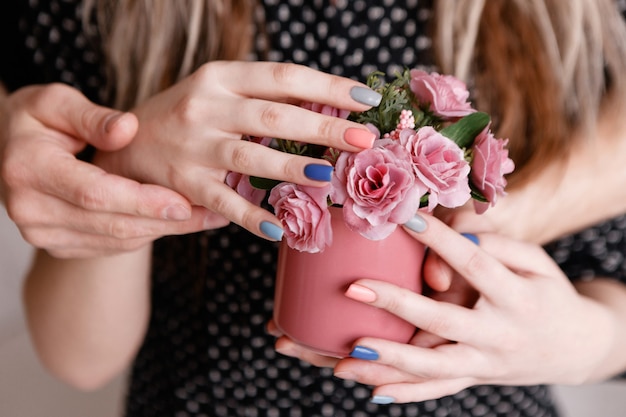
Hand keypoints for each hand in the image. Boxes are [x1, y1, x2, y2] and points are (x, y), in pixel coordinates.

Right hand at [0, 84, 220, 257]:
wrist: (9, 152)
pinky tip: (178, 222)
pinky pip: (112, 245)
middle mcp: (30, 209)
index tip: (183, 202)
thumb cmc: (36, 121)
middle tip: (212, 213)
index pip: (94, 192)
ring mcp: (44, 233)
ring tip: (207, 217)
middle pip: (111, 222)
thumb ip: (90, 116)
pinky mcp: (60, 245)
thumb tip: (128, 129)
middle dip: (165, 220)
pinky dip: (148, 233)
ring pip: (117, 239)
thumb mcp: (54, 102)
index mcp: (28, 169)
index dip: (142, 200)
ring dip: (165, 231)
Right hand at [94, 61, 380, 239]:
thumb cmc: (186, 116)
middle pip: (274, 116)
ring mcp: (192, 146)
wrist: (124, 144)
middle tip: (364, 139)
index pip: (283, 76)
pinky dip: (251, 216)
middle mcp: (204, 106)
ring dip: (293, 167)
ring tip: (329, 174)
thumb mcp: (218, 92)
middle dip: (324, 126)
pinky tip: (278, 228)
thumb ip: (263, 98)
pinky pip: (223, 203)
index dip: (329, 86)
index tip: (366, 100)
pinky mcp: (183, 184)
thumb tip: (330, 108)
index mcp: (220, 77)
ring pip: (251, 157)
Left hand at [331, 213, 614, 402]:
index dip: (442, 242)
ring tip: (346, 358)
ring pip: (434, 368)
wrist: (574, 347)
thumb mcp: (535, 261)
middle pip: (444, 321)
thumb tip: (456, 237)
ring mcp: (487, 363)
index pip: (475, 264)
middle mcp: (500, 335)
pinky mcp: (475, 378)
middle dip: (397, 305)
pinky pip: (438, 390)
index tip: (407, 219)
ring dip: (389, 363)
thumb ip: (499, 245)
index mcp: (518, 297)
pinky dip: (406, 392)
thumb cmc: (546, 292)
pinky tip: (372, 391)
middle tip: (354, 288)